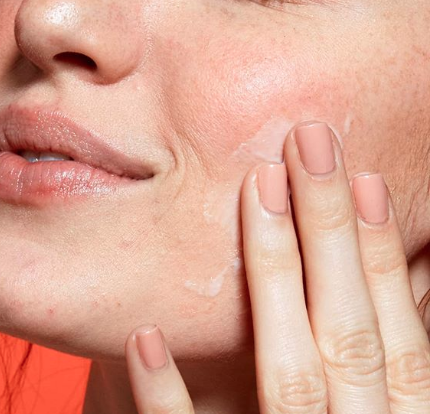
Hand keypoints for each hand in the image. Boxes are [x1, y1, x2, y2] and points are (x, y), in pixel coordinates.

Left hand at [124, 122, 429, 412]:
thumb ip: (374, 369)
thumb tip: (402, 283)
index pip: (397, 337)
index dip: (384, 256)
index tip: (366, 178)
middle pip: (348, 334)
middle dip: (331, 231)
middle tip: (311, 142)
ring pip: (289, 375)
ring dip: (273, 276)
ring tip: (256, 191)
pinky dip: (166, 398)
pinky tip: (146, 335)